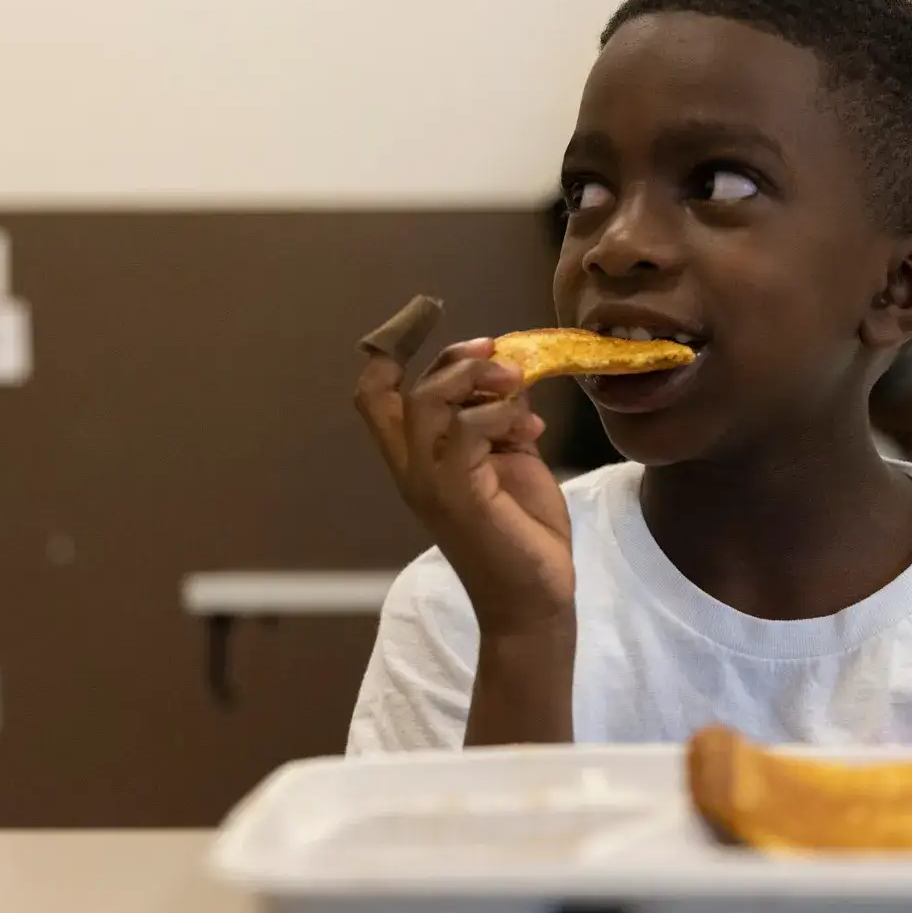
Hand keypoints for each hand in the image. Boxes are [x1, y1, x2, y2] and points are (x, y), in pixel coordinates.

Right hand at [355, 337, 574, 632]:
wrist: (537, 597)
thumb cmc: (523, 532)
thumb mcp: (511, 458)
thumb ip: (499, 416)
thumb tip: (510, 372)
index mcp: (418, 459)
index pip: (374, 395)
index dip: (388, 348)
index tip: (424, 315)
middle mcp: (412, 470)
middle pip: (398, 390)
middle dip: (452, 359)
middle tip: (500, 358)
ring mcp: (429, 484)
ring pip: (426, 402)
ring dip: (476, 380)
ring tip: (518, 385)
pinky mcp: (457, 496)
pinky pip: (464, 431)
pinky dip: (498, 414)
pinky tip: (529, 427)